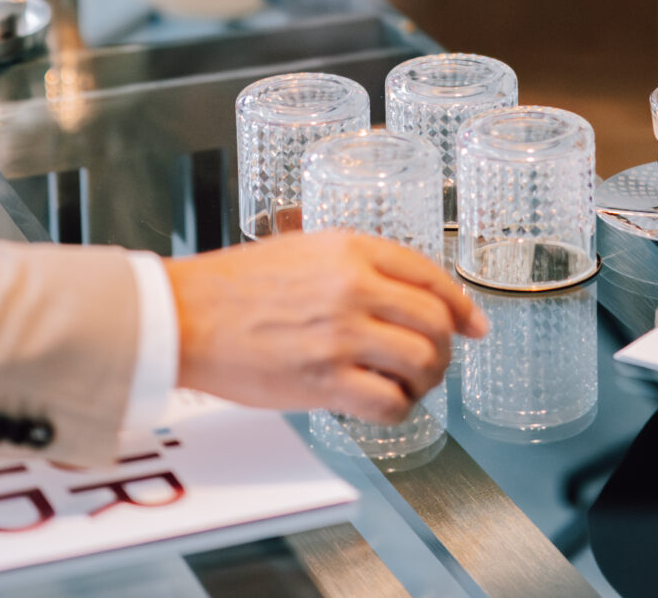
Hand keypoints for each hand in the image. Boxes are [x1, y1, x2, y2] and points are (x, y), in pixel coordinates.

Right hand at [164, 231, 488, 422]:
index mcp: (350, 248)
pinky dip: (398, 410)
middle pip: (435, 322)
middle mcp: (353, 287)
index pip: (429, 275)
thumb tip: (399, 294)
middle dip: (445, 349)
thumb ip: (352, 265)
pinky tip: (383, 406)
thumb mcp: (301, 250)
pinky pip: (389, 402)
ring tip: (407, 387)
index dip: (460, 304)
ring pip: (422, 362)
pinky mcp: (324, 381)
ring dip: (425, 381)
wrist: (183, 316)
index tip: (474, 325)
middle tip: (434, 364)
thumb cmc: (233, 286)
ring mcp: (341, 335)